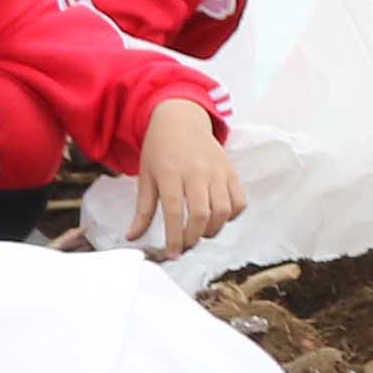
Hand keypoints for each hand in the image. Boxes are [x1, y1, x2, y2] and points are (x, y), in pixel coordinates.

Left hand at [130, 108, 245, 251]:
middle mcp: (195, 172)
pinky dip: (232, 215)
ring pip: (223, 210)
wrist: (180, 120)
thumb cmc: (160, 149)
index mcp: (170, 173)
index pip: (173, 212)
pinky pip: (239, 200)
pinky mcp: (230, 171)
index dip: (174, 238)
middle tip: (186, 245)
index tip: (172, 253)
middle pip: (201, 214)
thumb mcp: (145, 177)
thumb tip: (132, 236)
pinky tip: (218, 217)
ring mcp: (216, 171)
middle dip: (194, 237)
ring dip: (213, 229)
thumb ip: (142, 209)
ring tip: (201, 232)